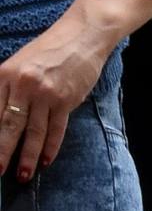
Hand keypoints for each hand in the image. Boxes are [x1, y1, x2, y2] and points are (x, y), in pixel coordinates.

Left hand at [0, 11, 117, 180]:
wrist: (83, 35)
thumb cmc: (48, 50)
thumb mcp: (17, 64)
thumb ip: (5, 89)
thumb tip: (0, 119)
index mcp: (5, 75)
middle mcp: (24, 85)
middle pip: (10, 126)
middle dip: (3, 152)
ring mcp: (47, 93)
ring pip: (34, 131)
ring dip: (27, 156)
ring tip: (22, 175)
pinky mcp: (67, 98)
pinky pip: (57, 128)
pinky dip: (51, 146)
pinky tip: (45, 160)